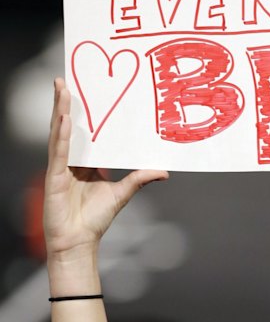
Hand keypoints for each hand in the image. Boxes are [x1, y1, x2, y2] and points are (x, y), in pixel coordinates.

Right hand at [43, 78, 168, 261]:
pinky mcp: (54, 177)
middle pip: (67, 126)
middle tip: (65, 78)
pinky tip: (64, 119)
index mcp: (84, 162)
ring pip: (59, 133)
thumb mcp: (122, 193)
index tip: (86, 90)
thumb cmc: (95, 220)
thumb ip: (139, 178)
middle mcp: (70, 161)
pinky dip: (61, 135)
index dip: (83, 111)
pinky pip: (58, 153)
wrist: (79, 242)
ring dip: (60, 110)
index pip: (83, 131)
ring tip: (62, 88)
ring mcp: (60, 168)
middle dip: (66, 102)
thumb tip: (164, 171)